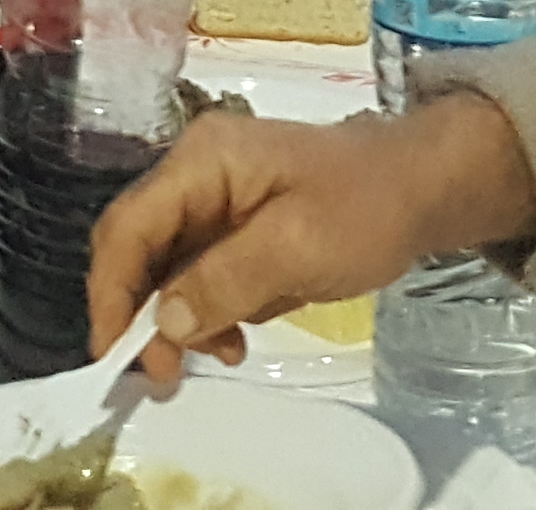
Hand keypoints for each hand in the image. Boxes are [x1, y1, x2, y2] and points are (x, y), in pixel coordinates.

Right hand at [88, 99, 535, 382]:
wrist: (424, 188)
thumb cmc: (367, 207)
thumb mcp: (298, 247)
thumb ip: (225, 282)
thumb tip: (163, 323)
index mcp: (202, 160)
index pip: (128, 226)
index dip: (111, 292)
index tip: (115, 355)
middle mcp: (195, 174)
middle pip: (138, 247)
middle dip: (141, 313)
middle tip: (160, 374)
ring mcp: (214, 199)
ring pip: (166, 267)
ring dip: (179, 318)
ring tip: (214, 358)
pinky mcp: (233, 226)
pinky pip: (198, 273)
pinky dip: (207, 311)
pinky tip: (233, 339)